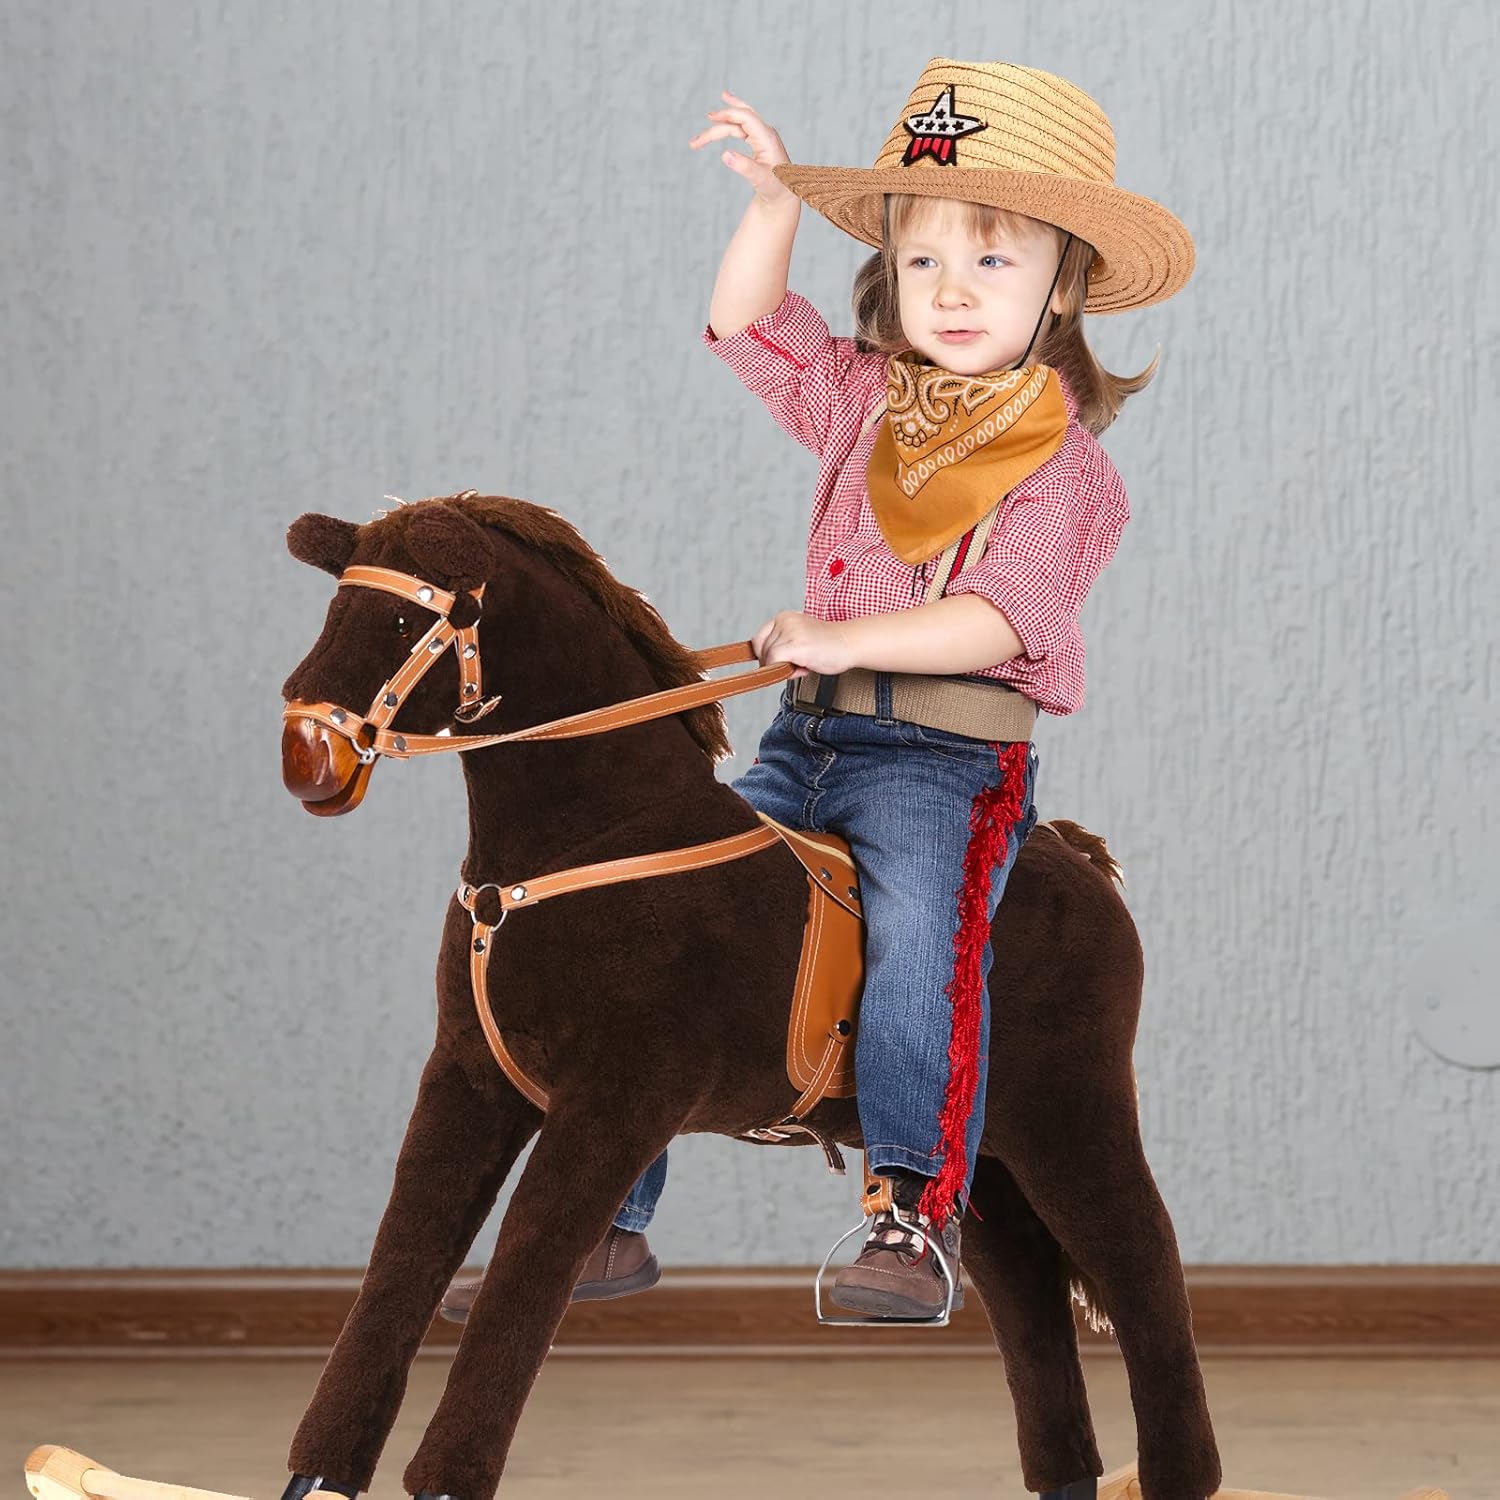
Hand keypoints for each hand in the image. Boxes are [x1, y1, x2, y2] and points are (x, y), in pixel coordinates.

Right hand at [688, 89, 797, 209]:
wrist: (784, 194)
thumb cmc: (775, 187)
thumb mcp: (760, 179)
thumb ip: (744, 167)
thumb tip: (724, 155)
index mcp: (767, 137)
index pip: (745, 117)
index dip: (728, 113)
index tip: (710, 118)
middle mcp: (764, 132)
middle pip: (737, 120)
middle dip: (716, 128)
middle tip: (695, 142)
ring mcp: (761, 135)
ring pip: (737, 123)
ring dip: (719, 127)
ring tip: (704, 126)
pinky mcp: (758, 139)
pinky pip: (742, 123)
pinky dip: (730, 118)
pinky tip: (724, 105)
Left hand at [750, 611, 856, 678]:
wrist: (850, 643)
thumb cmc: (829, 645)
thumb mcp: (799, 639)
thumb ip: (782, 646)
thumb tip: (764, 664)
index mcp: (784, 617)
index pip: (758, 639)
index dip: (765, 655)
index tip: (775, 663)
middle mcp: (784, 621)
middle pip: (762, 650)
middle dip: (777, 663)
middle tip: (800, 663)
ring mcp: (789, 631)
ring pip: (768, 658)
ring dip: (784, 668)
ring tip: (806, 663)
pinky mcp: (794, 645)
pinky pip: (774, 663)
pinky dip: (786, 671)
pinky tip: (804, 668)